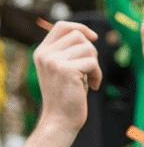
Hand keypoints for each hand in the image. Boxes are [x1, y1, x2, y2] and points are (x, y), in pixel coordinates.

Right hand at [33, 21, 101, 135]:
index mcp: (42, 51)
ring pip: (88, 48)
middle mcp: (45, 53)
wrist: (61, 120)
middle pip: (79, 36)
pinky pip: (92, 63)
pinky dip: (98, 74)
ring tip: (91, 80)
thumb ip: (70, 53)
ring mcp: (54, 61)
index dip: (80, 28)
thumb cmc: (67, 97)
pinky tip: (93, 86)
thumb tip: (88, 35)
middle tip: (90, 71)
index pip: (62, 26)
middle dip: (91, 52)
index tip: (94, 37)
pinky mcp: (66, 70)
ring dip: (95, 65)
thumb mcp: (65, 70)